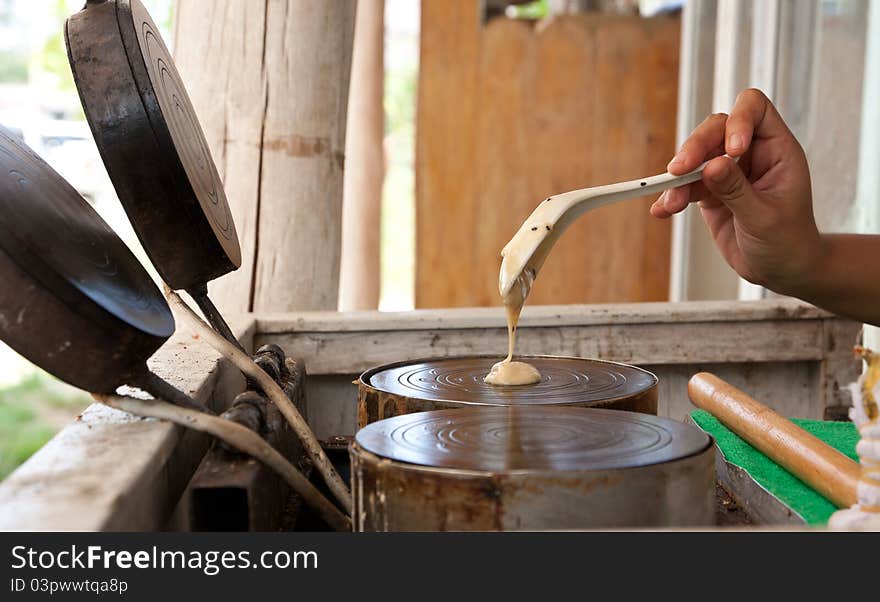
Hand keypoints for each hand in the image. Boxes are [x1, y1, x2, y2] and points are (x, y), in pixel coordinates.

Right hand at [650, 88, 820, 296]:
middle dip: (695, 147)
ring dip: (679, 178)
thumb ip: (737, 190)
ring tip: (672, 202)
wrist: (779, 269)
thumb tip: (712, 165)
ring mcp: (728, 172)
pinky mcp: (710, 191)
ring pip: (695, 157)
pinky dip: (672, 196)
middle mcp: (750, 154)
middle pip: (716, 129)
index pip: (755, 110)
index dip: (738, 120)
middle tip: (678, 170)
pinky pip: (685, 185)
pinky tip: (663, 210)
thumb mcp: (764, 218)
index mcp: (776, 150)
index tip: (729, 149)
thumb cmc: (787, 242)